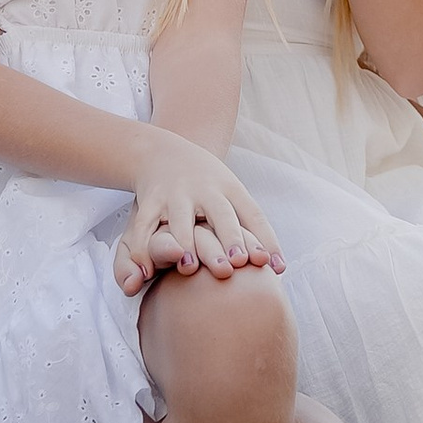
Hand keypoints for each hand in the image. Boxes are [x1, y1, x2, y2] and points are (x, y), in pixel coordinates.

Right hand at [115, 138, 282, 291]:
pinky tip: (145, 270)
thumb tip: (281, 269)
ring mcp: (177, 193)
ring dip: (185, 243)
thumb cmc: (208, 186)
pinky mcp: (150, 200)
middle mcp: (206, 189)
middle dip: (229, 237)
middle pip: (222, 214)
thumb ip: (253, 231)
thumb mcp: (232, 196)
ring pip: (182, 220)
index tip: (269, 265)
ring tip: (189, 267)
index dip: (263, 239)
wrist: (162, 151)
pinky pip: (145, 225)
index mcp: (231, 189)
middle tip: (234, 265)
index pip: (253, 214)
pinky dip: (142, 247)